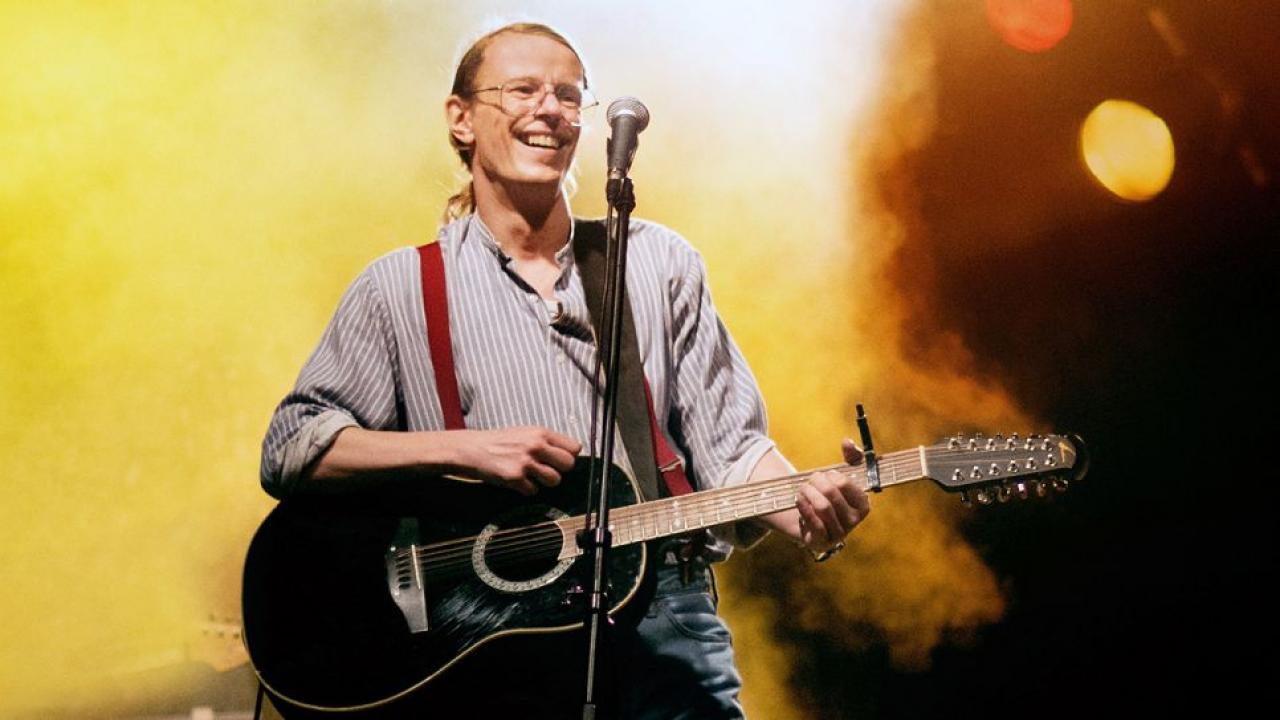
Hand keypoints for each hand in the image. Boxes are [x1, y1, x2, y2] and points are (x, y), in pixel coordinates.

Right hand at [452, 426, 582, 495]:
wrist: (472, 448)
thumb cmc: (499, 441)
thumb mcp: (525, 432)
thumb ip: (546, 441)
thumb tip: (569, 454)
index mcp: (541, 432)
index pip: (574, 447)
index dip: (569, 456)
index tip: (560, 459)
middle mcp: (536, 446)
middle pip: (568, 465)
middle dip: (560, 470)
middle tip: (547, 469)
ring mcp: (526, 462)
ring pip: (554, 480)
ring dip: (544, 481)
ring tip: (532, 475)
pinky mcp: (515, 477)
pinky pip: (533, 490)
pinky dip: (526, 489)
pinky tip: (517, 480)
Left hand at [795, 439, 870, 557]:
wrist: (812, 520)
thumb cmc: (832, 495)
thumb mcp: (842, 475)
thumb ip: (851, 456)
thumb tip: (847, 442)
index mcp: (863, 505)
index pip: (845, 483)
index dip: (831, 475)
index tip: (826, 475)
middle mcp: (854, 521)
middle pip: (831, 494)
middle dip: (815, 482)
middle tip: (810, 480)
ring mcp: (839, 534)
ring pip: (821, 507)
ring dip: (807, 493)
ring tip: (803, 489)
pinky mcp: (822, 542)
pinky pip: (813, 523)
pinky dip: (803, 507)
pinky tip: (799, 500)